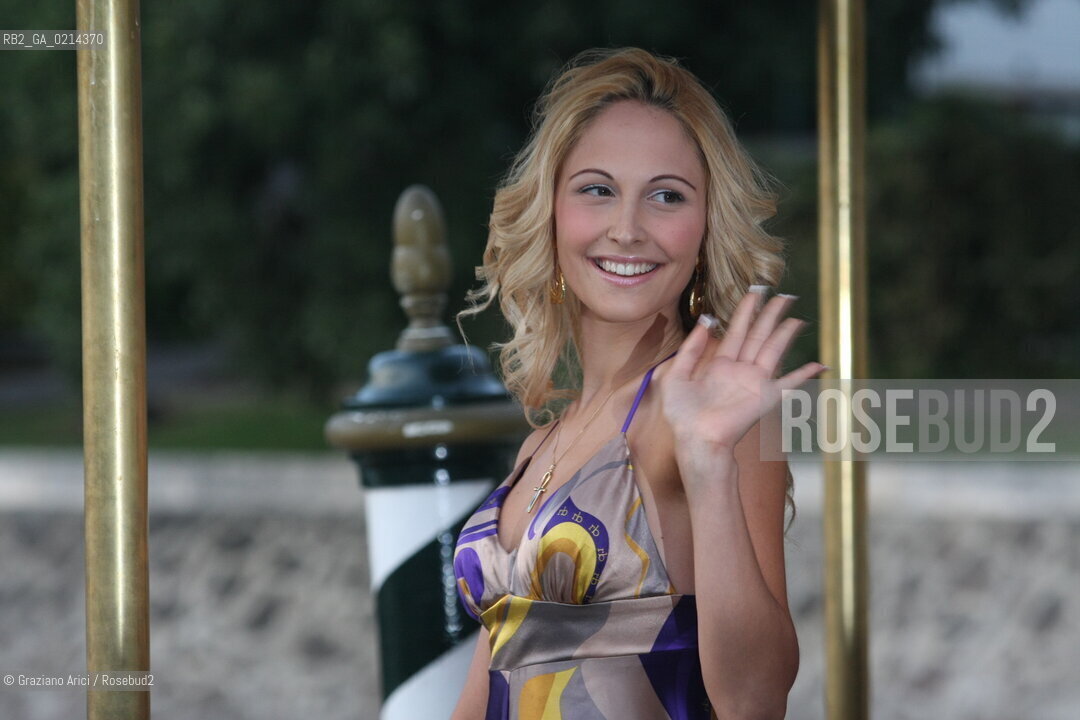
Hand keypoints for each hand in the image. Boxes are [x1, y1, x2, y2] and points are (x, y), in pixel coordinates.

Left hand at [662, 290, 826, 458]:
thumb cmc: (682, 414)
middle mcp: (739, 370)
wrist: (695, 438)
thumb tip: (707, 321)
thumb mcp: (676, 374)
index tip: (755, 292)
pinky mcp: (765, 397)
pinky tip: (820, 365)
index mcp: (719, 365)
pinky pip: (790, 383)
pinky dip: (805, 375)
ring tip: (795, 316)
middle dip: (770, 315)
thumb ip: (691, 348)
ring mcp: (754, 383)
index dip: (746, 311)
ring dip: (785, 333)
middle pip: (759, 335)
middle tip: (782, 295)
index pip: (737, 331)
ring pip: (773, 350)